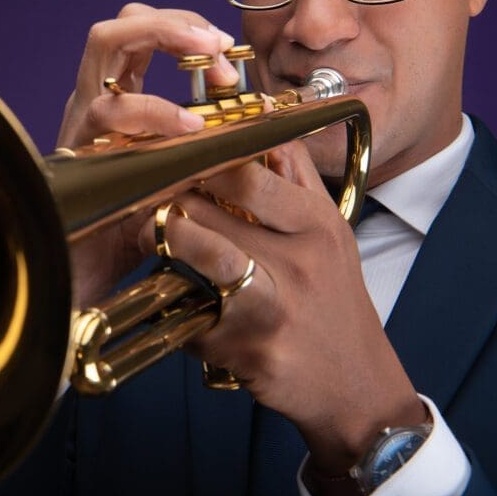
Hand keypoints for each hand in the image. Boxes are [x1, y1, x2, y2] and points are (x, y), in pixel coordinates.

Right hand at [60, 2, 237, 306]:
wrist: (82, 279)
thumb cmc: (128, 230)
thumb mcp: (176, 176)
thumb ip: (203, 147)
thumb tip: (257, 125)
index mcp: (115, 99)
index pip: (141, 34)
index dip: (185, 29)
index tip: (227, 56)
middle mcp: (93, 99)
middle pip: (121, 23)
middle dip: (176, 19)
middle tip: (219, 44)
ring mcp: (81, 118)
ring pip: (106, 42)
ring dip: (166, 38)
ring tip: (211, 59)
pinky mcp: (77, 148)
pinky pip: (110, 110)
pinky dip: (156, 109)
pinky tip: (192, 128)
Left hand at [139, 141, 425, 472]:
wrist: (355, 384)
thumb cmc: (332, 298)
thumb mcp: (328, 229)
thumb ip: (292, 172)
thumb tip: (259, 111)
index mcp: (317, 223)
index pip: (248, 170)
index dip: (198, 158)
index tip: (171, 155)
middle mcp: (301, 259)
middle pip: (217, 208)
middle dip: (170, 196)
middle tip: (141, 192)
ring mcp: (276, 305)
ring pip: (206, 253)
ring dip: (167, 238)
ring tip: (146, 232)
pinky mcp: (250, 347)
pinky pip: (194, 316)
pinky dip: (174, 307)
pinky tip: (169, 300)